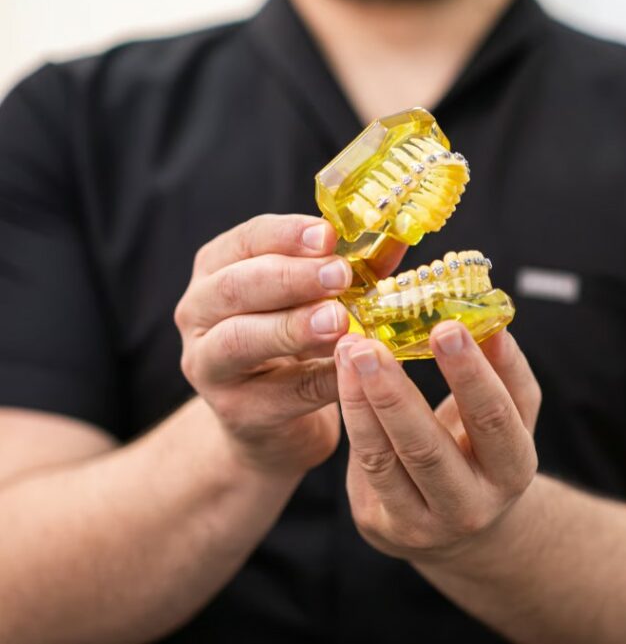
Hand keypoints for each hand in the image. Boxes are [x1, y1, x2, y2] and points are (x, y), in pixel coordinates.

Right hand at [174, 214, 401, 475]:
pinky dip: (321, 379)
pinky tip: (352, 369)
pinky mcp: (236, 411)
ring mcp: (209, 364)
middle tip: (339, 275)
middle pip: (235, 286)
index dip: (286, 235)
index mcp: (218, 270)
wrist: (272, 418)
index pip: (245, 240)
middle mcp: (199, 313)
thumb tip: (399, 237)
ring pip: (241, 340)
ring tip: (338, 322)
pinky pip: (282, 393)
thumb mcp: (316, 299)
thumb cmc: (296, 343)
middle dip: (291, 278)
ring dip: (293, 328)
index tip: (327, 235)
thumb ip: (352, 270)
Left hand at [335, 323, 540, 562]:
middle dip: (395, 395)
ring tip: (349, 351)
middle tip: (371, 345)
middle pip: (428, 450)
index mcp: (512, 471)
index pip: (492, 420)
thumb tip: (490, 319)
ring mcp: (420, 524)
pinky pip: (363, 463)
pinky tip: (344, 376)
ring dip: (361, 400)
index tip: (446, 327)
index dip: (471, 374)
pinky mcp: (378, 524)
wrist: (462, 527)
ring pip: (384, 458)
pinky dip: (352, 416)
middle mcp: (469, 507)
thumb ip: (505, 369)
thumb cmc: (486, 451)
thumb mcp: (511, 415)